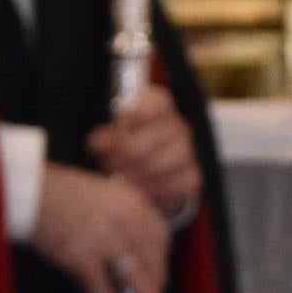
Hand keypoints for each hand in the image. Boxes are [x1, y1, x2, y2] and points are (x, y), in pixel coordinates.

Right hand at [31, 163, 169, 292]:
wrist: (34, 192)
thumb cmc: (64, 192)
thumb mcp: (106, 193)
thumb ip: (124, 215)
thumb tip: (133, 246)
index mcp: (133, 203)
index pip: (161, 236)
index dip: (162, 256)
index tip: (160, 268)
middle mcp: (125, 222)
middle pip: (153, 259)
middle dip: (158, 282)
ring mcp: (105, 241)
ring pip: (135, 277)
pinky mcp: (82, 258)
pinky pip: (103, 288)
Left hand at [89, 87, 199, 220]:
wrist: (139, 180)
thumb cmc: (123, 152)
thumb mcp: (109, 142)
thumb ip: (104, 138)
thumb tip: (99, 141)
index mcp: (156, 109)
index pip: (159, 101)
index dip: (139, 113)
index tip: (119, 126)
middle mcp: (176, 127)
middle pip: (161, 133)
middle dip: (133, 150)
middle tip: (113, 160)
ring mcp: (187, 152)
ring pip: (172, 159)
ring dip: (144, 171)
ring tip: (124, 176)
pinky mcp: (192, 176)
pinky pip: (180, 182)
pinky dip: (158, 188)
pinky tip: (140, 190)